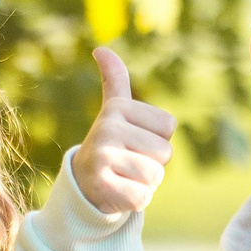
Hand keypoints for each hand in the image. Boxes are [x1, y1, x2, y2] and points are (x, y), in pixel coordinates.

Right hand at [71, 47, 176, 215]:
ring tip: (122, 176)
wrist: (83, 184)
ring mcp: (103, 156)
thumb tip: (101, 49)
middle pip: (164, 152)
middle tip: (126, 163)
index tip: (132, 141)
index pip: (168, 126)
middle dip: (152, 163)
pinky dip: (135, 201)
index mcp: (117, 108)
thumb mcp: (114, 112)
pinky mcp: (103, 185)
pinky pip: (143, 197)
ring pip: (155, 175)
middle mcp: (107, 128)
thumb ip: (115, 80)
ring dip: (144, 183)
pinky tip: (117, 193)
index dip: (156, 139)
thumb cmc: (110, 146)